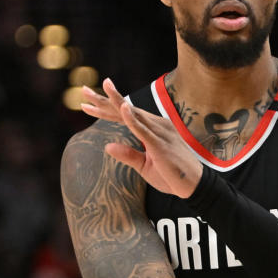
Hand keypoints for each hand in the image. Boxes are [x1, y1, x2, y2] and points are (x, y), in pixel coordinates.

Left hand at [80, 79, 201, 197]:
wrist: (194, 186)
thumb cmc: (172, 175)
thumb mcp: (144, 166)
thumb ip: (128, 154)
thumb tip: (107, 146)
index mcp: (153, 128)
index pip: (125, 115)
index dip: (106, 108)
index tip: (86, 104)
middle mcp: (157, 125)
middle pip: (125, 109)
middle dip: (103, 99)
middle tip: (83, 90)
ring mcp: (159, 132)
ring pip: (132, 113)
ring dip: (115, 101)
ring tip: (99, 90)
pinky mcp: (160, 144)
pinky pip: (143, 129)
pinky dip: (132, 118)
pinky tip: (122, 108)